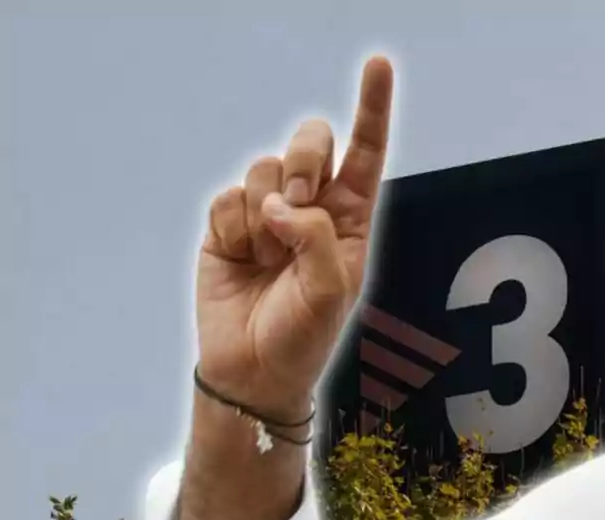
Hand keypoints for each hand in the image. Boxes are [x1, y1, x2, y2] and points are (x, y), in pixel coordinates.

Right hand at [194, 56, 393, 418]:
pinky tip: (240, 259)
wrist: (253, 370)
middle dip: (301, 161)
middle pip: (310, 144)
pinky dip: (233, 229)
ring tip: (266, 258)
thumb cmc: (304, 337)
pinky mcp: (228, 225)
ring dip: (263, 213)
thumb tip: (279, 202)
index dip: (371, 109)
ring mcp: (267, 215)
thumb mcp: (330, 292)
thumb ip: (315, 238)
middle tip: (295, 204)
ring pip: (262, 170)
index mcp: (350, 221)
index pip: (365, 155)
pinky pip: (226, 199)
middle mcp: (311, 210)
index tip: (378, 64)